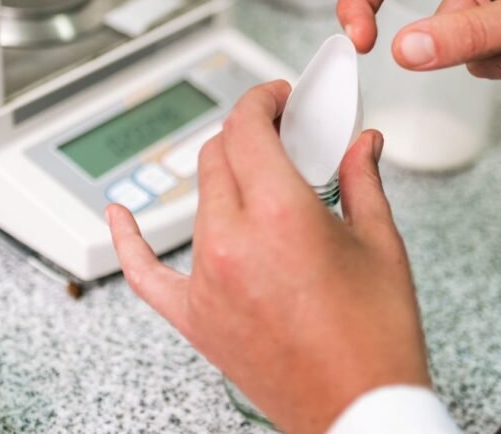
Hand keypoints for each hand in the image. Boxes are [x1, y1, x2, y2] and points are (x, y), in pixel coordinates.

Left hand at [107, 81, 429, 433]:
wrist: (357, 411)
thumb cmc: (374, 343)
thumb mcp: (381, 246)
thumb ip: (362, 182)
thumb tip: (361, 145)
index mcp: (280, 216)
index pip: (246, 127)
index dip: (262, 99)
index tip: (278, 98)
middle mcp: (231, 243)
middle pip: (218, 156)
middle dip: (248, 133)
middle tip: (281, 136)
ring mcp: (205, 281)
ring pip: (197, 200)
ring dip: (224, 177)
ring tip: (259, 181)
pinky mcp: (194, 317)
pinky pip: (144, 272)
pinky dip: (129, 239)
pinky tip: (118, 214)